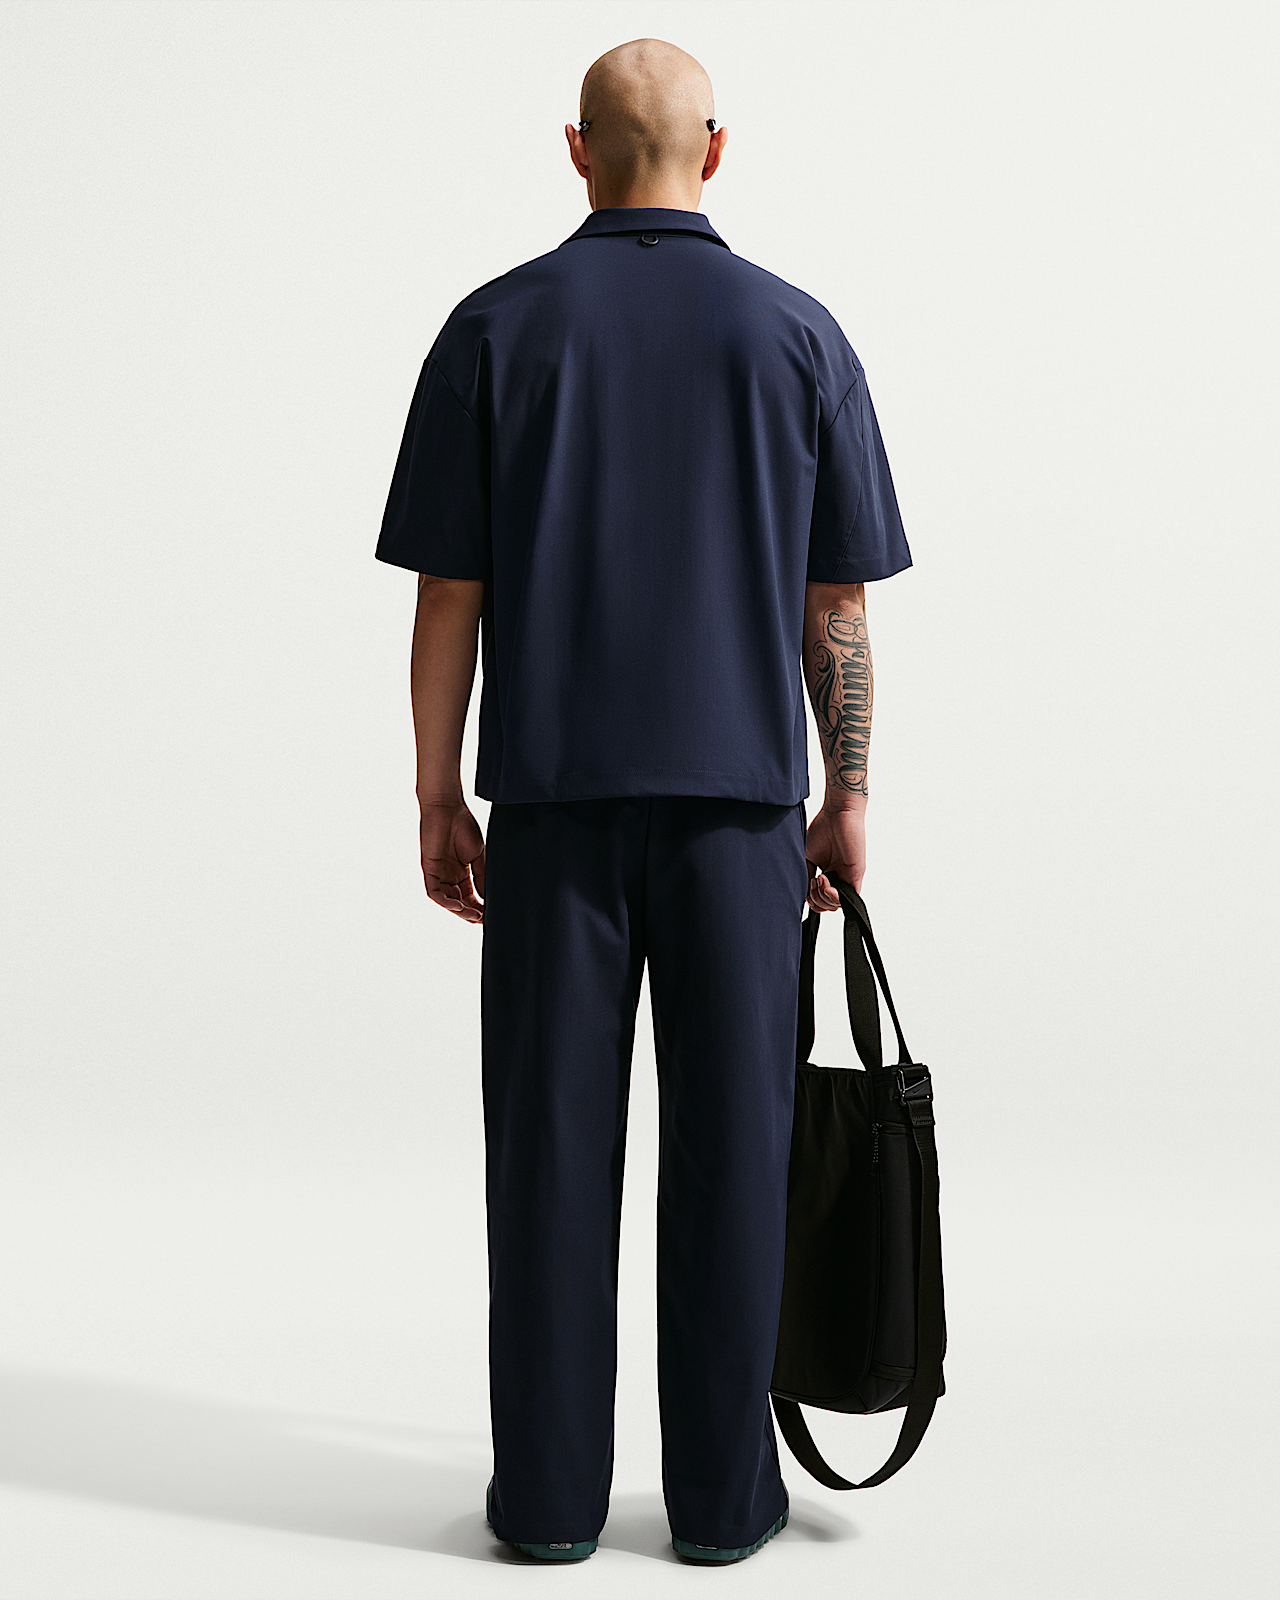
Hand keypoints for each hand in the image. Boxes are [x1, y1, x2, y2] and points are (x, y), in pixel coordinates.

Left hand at [419, 800, 485, 922]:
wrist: (448, 808)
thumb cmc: (463, 826)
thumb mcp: (478, 855)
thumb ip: (482, 877)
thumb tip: (489, 898)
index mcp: (461, 873)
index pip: (469, 897)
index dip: (479, 907)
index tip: (490, 915)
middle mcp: (448, 876)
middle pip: (458, 902)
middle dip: (470, 913)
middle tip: (483, 919)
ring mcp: (438, 874)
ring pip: (446, 901)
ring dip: (460, 911)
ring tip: (474, 916)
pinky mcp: (429, 870)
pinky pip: (434, 893)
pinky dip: (446, 902)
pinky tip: (459, 906)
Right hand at [805, 802, 865, 909]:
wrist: (837, 813)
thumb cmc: (822, 828)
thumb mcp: (806, 856)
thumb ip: (804, 875)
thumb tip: (801, 893)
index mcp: (828, 874)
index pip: (820, 899)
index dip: (811, 899)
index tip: (805, 885)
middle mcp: (838, 877)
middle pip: (828, 905)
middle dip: (816, 900)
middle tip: (812, 881)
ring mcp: (847, 877)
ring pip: (837, 904)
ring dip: (823, 897)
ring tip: (819, 878)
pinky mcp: (856, 874)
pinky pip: (848, 897)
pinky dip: (834, 895)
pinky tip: (825, 880)